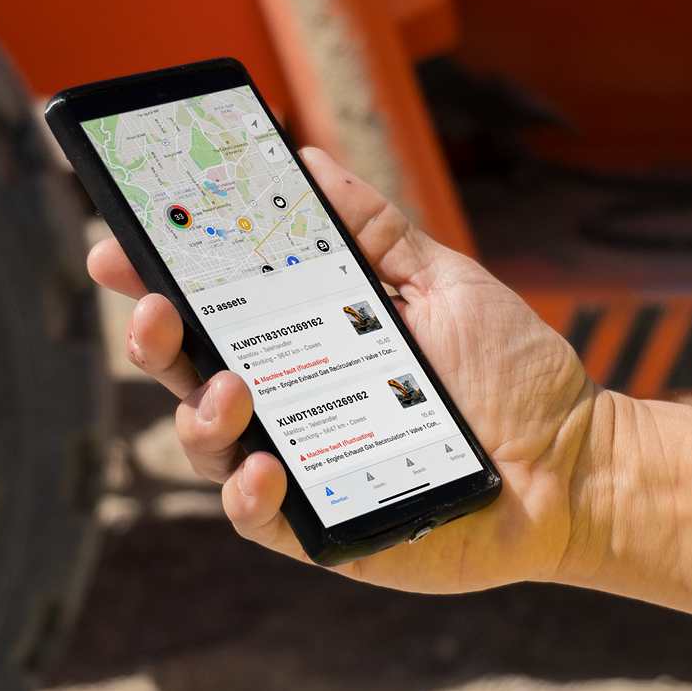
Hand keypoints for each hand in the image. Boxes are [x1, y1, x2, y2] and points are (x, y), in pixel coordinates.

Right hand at [87, 147, 613, 592]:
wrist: (574, 463)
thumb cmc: (507, 372)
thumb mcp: (440, 280)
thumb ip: (370, 228)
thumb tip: (305, 159)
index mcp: (300, 337)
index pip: (208, 303)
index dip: (153, 274)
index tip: (117, 242)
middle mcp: (285, 399)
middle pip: (186, 368)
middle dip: (152, 335)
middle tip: (153, 306)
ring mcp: (297, 464)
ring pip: (208, 442)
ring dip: (200, 411)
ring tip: (228, 387)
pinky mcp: (320, 530)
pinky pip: (258, 517)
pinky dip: (247, 493)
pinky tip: (264, 467)